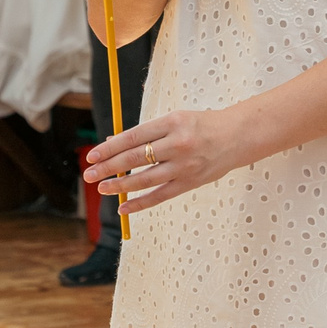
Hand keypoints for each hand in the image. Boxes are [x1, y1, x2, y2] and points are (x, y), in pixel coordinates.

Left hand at [82, 106, 249, 215]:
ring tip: (102, 188)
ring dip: (121, 186)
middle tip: (89, 174)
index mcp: (172, 122)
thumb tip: (112, 143)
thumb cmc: (201, 125)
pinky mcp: (190, 182)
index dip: (110, 148)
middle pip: (136, 158)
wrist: (237, 136)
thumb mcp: (174, 120)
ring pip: (145, 179)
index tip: (92, 155)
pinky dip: (140, 204)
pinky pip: (160, 196)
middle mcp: (178, 144)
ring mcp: (185, 166)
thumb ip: (146, 133)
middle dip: (109, 167)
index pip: (133, 137)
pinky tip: (123, 208)